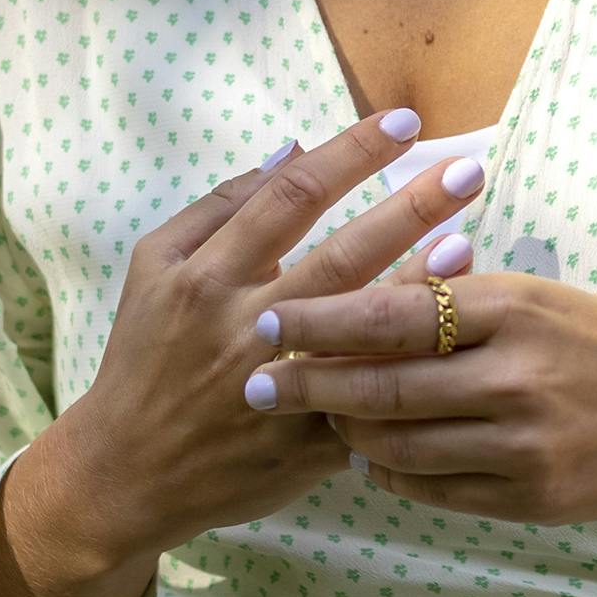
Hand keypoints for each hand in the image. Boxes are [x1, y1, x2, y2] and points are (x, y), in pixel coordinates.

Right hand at [0, 115, 489, 596]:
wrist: (127, 474)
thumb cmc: (144, 356)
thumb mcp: (154, 267)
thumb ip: (219, 205)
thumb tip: (290, 149)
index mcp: (209, 275)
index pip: (291, 195)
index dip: (352, 153)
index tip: (405, 122)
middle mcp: (245, 326)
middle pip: (341, 254)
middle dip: (409, 208)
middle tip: (469, 169)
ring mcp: (279, 388)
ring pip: (359, 331)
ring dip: (418, 285)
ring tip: (469, 244)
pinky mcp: (304, 443)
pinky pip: (367, 402)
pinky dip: (407, 370)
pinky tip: (451, 343)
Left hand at [247, 271, 596, 533]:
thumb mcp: (536, 296)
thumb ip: (458, 299)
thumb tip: (365, 297)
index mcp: (515, 309)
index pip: (395, 313)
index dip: (322, 321)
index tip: (268, 320)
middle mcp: (518, 377)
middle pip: (385, 386)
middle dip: (308, 385)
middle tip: (253, 384)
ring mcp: (525, 444)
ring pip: (401, 446)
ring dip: (348, 433)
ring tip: (320, 417)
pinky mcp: (532, 498)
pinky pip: (436, 490)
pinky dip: (395, 474)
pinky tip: (378, 457)